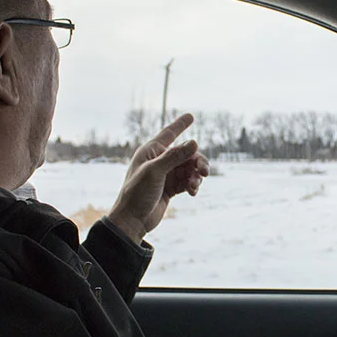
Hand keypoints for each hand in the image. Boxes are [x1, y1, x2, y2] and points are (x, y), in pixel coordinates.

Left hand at [107, 114, 209, 243]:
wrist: (132, 220)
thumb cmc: (137, 193)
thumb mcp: (155, 171)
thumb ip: (175, 156)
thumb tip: (195, 142)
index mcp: (151, 151)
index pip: (169, 133)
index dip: (180, 124)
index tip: (192, 116)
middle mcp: (159, 161)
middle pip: (186, 154)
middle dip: (197, 161)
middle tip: (204, 171)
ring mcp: (166, 175)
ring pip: (190, 168)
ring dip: (196, 175)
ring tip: (195, 185)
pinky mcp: (171, 188)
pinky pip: (188, 181)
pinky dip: (192, 185)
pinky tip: (192, 192)